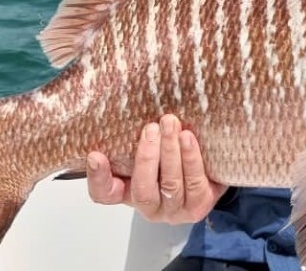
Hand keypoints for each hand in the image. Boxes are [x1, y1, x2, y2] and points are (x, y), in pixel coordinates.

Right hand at [86, 114, 227, 223]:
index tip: (95, 155)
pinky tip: (188, 138)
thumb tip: (126, 95)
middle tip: (151, 128)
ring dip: (170, 153)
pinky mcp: (199, 205)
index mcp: (128, 192)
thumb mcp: (150, 144)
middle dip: (147, 158)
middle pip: (142, 191)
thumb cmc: (172, 152)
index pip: (104, 194)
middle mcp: (150, 206)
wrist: (210, 167)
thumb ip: (133, 133)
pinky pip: (195, 183)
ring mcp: (175, 209)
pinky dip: (191, 159)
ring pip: (170, 185)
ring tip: (170, 124)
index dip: (98, 178)